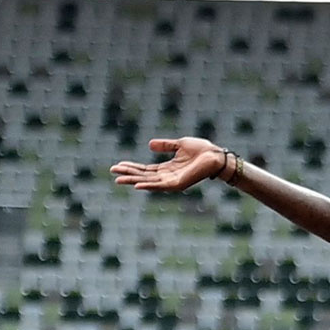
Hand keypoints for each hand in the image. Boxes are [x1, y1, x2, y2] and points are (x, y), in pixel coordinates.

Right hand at [110, 137, 227, 191]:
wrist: (216, 156)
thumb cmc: (202, 150)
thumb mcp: (179, 144)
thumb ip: (165, 146)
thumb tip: (149, 144)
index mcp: (168, 168)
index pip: (146, 169)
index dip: (132, 167)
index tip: (118, 164)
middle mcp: (168, 177)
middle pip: (144, 176)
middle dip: (128, 174)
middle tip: (113, 171)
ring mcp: (173, 182)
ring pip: (149, 181)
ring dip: (133, 180)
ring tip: (119, 179)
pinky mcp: (178, 184)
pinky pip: (160, 185)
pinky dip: (148, 185)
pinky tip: (137, 185)